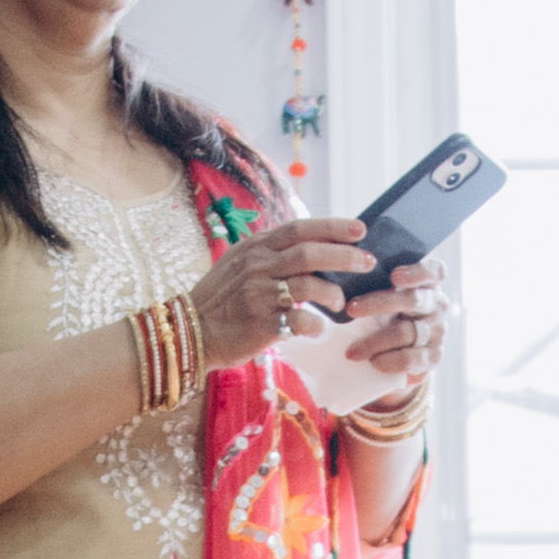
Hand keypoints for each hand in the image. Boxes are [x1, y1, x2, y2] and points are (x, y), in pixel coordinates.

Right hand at [182, 216, 365, 362]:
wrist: (191, 331)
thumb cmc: (221, 299)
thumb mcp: (240, 264)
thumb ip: (271, 253)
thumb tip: (312, 246)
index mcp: (256, 247)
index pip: (300, 228)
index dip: (333, 227)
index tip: (360, 229)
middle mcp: (258, 265)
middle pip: (310, 253)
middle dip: (345, 256)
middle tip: (367, 262)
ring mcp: (259, 294)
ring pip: (309, 285)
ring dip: (332, 293)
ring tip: (340, 303)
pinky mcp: (262, 323)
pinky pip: (300, 321)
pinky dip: (316, 324)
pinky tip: (318, 328)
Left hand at [285, 258, 442, 419]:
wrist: (398, 352)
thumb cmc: (385, 312)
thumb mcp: (383, 292)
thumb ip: (374, 281)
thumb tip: (342, 271)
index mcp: (429, 282)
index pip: (434, 271)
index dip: (416, 272)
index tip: (394, 275)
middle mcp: (438, 304)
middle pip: (412, 300)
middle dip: (378, 304)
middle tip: (350, 309)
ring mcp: (438, 331)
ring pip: (406, 332)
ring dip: (375, 341)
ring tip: (351, 351)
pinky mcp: (434, 356)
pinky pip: (411, 358)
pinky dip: (389, 361)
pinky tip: (373, 362)